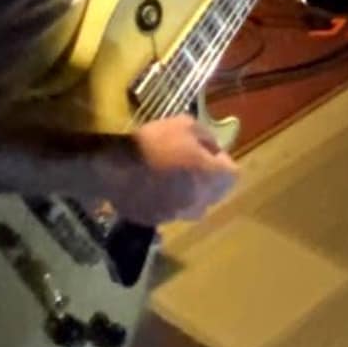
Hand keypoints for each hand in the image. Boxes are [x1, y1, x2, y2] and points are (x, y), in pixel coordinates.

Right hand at [103, 117, 239, 228]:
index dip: (222, 162)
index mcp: (211, 178)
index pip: (232, 176)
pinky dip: (164, 202)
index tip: (208, 152)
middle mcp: (199, 203)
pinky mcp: (154, 222)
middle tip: (190, 164)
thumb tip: (211, 149)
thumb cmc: (155, 142)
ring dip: (186, 194)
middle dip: (207, 180)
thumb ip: (206, 138)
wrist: (115, 167)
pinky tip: (149, 187)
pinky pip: (167, 212)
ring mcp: (176, 216)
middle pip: (213, 195)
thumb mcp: (186, 124)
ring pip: (190, 207)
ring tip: (168, 176)